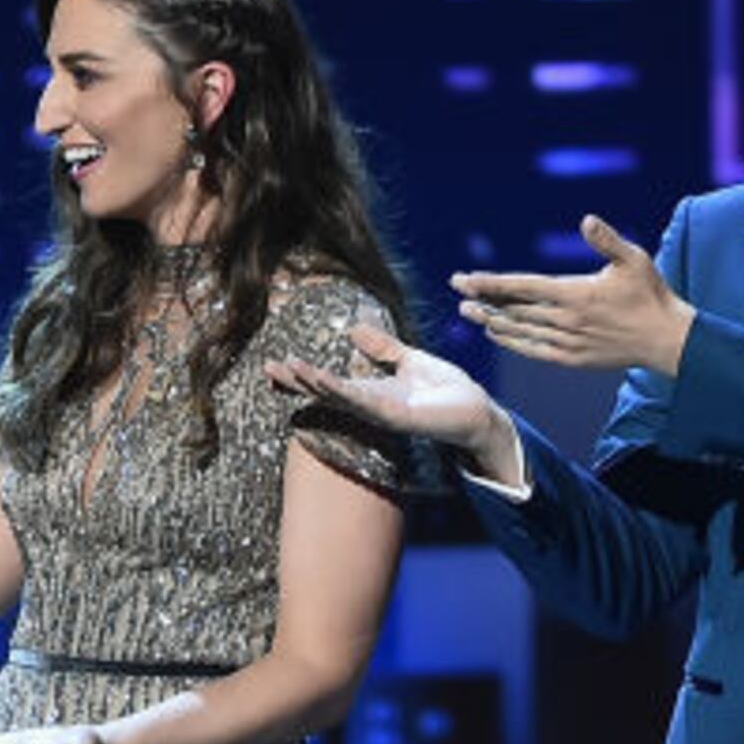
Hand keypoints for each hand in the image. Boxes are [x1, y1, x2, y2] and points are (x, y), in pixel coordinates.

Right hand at [262, 321, 508, 474]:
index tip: (273, 364)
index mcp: (371, 391)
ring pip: (338, 397)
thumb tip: (353, 327)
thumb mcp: (408, 360)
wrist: (476, 410)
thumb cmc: (447, 390)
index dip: (302, 375)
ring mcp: (380, 413)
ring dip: (313, 384)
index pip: (329, 382)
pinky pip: (362, 401)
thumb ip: (382, 347)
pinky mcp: (396, 416)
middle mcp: (370, 405)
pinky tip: (324, 380)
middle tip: (267, 367)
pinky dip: (341, 391)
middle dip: (296, 381)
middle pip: (325, 392)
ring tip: (288, 368)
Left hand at [451, 215, 692, 375]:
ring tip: (468, 313)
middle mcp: (566, 319)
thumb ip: (607, 240)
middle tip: (458, 290)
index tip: (466, 279)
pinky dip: (512, 342)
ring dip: (492, 321)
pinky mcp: (572, 359)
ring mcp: (568, 342)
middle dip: (484, 299)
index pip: (523, 287)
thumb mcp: (633, 259)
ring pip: (520, 330)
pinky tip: (496, 334)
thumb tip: (586, 219)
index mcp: (576, 293)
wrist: (665, 339)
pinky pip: (533, 350)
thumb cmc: (650, 294)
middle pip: (515, 309)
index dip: (491, 283)